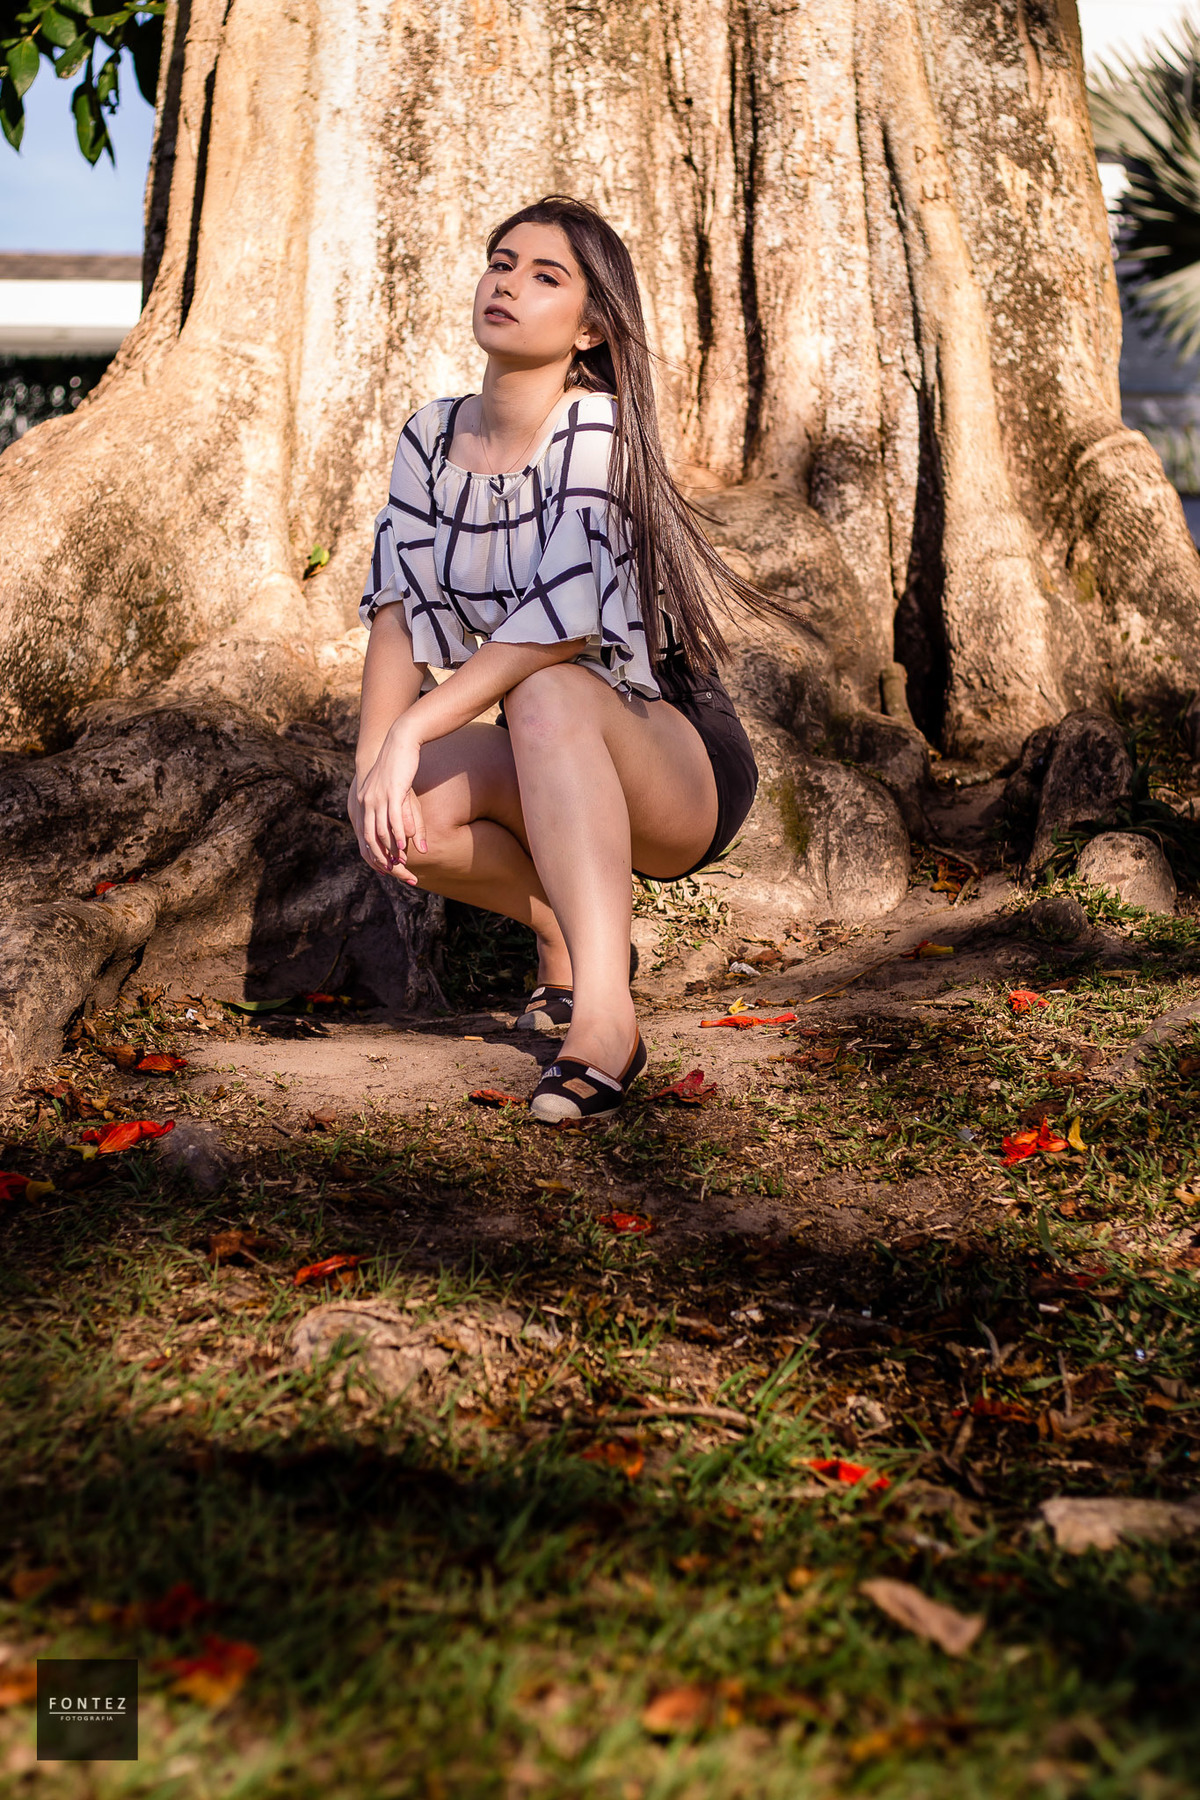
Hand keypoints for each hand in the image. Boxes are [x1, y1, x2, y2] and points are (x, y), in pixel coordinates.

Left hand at [351, 723, 426, 882]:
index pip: (364, 834)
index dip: (374, 853)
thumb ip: (399, 811)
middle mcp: (366, 802)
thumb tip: (405, 831)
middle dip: (381, 857)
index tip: (385, 868)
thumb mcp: (394, 790)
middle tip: (393, 871)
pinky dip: (399, 835)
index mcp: (364, 801)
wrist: (398, 741)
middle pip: (370, 837)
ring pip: (380, 831)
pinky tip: (406, 845)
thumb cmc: (397, 765)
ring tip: (401, 864)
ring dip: (391, 850)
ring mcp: (378, 797)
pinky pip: (393, 818)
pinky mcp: (391, 792)